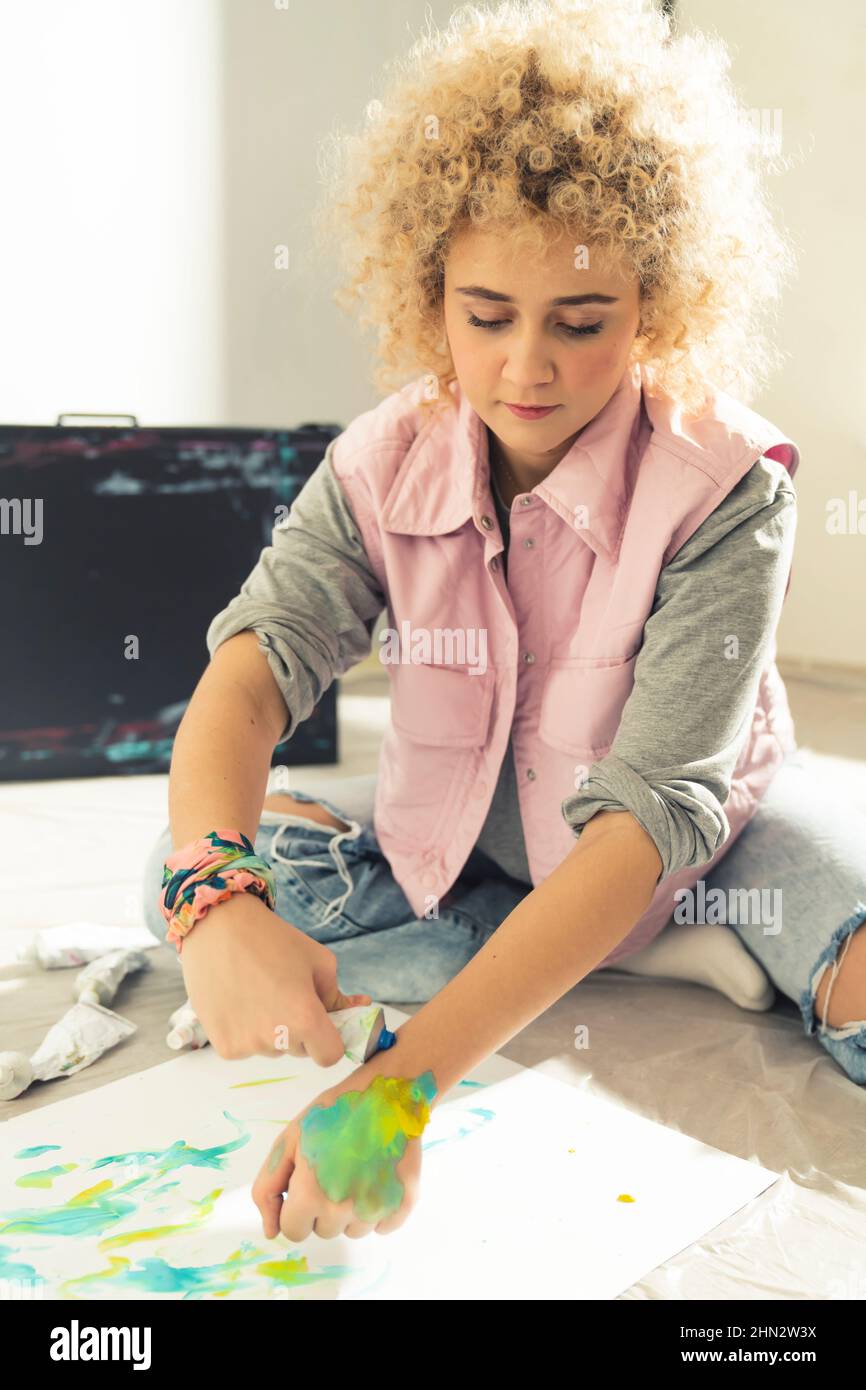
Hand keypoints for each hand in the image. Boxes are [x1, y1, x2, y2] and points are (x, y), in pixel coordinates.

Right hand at [179, 891, 370, 1062]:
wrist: (219, 927)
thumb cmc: (273, 939)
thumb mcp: (318, 961)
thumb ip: (338, 994)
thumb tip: (359, 1009)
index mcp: (305, 1018)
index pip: (329, 1055)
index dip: (329, 1039)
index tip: (321, 1023)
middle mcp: (276, 1038)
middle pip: (300, 1050)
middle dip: (300, 1029)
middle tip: (285, 995)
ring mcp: (247, 1045)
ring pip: (272, 1049)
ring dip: (272, 1030)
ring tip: (258, 992)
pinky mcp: (223, 1046)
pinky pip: (247, 1047)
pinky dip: (247, 1031)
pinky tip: (239, 1000)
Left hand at [252, 1070, 434, 1241]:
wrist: (386, 1093)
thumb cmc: (333, 1113)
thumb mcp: (288, 1140)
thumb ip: (267, 1189)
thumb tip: (270, 1232)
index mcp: (311, 1193)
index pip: (293, 1230)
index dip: (296, 1206)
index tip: (307, 1181)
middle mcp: (344, 1208)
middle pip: (324, 1230)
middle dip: (322, 1207)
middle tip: (334, 1169)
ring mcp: (376, 1208)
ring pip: (353, 1230)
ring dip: (350, 1211)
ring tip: (356, 1170)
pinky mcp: (403, 1205)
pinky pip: (382, 1227)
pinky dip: (378, 1209)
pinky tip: (376, 1177)